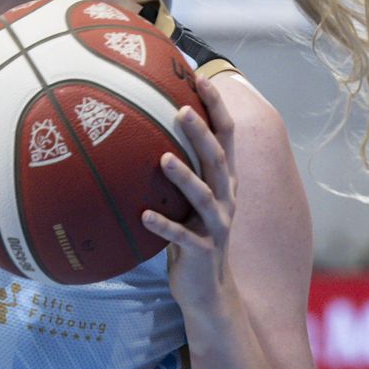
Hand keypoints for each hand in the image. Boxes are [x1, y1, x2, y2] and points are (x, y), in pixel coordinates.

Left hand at [141, 75, 238, 307]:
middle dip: (201, 134)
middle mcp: (225, 198)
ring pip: (204, 196)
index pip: (225, 135)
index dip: (216, 107)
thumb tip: (143, 125)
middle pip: (216, 159)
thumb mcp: (189, 198)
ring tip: (162, 159)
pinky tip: (144, 217)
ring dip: (184, 177)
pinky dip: (165, 226)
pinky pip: (183, 237)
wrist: (208, 290)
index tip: (199, 78)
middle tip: (181, 111)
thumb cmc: (190, 233)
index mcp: (223, 180)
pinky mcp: (202, 251)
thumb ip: (178, 166)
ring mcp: (216, 225)